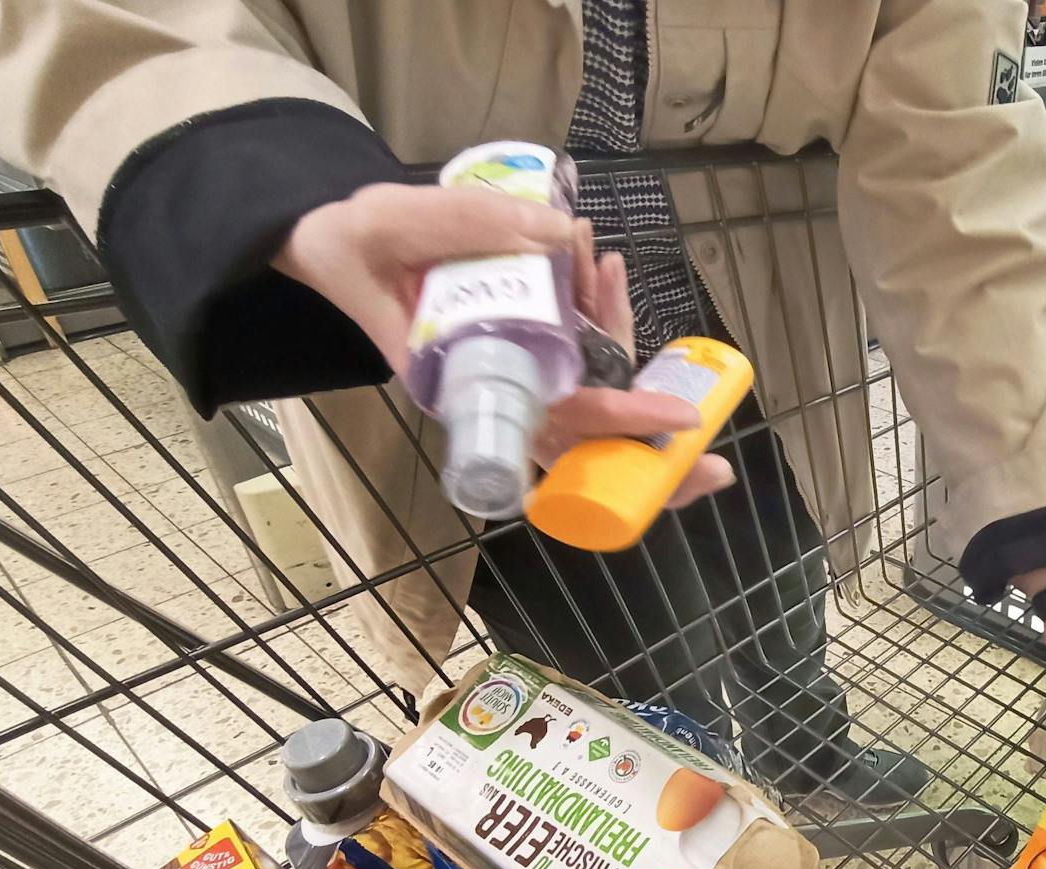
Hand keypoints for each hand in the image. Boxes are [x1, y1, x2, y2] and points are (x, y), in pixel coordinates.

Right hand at [272, 184, 731, 508]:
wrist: (327, 244)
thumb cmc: (350, 246)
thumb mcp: (390, 221)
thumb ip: (464, 224)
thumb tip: (562, 234)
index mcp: (468, 384)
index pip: (559, 419)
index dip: (622, 421)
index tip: (678, 420)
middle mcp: (498, 393)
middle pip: (589, 439)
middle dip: (652, 450)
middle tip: (717, 470)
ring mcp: (513, 375)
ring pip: (593, 386)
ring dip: (615, 327)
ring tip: (601, 262)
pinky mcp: (520, 350)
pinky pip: (579, 349)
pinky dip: (600, 309)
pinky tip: (599, 264)